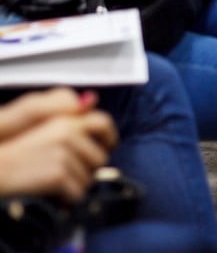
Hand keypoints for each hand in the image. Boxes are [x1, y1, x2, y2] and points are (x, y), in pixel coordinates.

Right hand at [0, 90, 116, 201]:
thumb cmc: (21, 153)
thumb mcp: (47, 129)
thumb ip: (73, 122)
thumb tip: (93, 101)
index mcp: (66, 119)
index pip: (103, 121)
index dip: (110, 137)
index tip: (108, 146)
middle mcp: (68, 132)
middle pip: (100, 157)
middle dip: (90, 169)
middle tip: (73, 174)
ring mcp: (64, 153)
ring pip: (90, 179)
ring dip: (77, 185)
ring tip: (57, 183)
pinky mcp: (59, 174)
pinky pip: (78, 194)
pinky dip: (68, 199)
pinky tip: (54, 194)